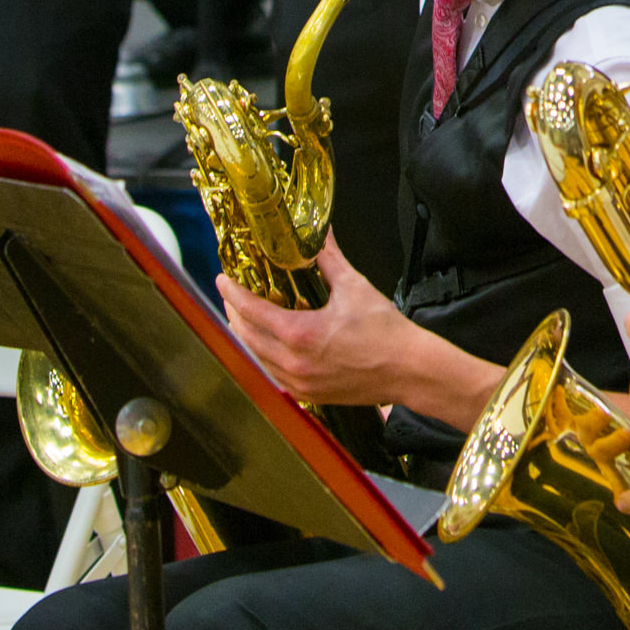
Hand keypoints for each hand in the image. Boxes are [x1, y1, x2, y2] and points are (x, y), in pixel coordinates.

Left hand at [217, 239, 437, 410]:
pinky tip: (266, 346)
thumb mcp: (354, 287)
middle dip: (234, 314)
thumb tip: (319, 234)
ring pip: (257, 359)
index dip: (233, 293)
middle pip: (246, 337)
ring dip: (246, 337)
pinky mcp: (309, 395)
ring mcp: (299, 383)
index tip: (222, 279)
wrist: (407, 369)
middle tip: (231, 296)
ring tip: (243, 318)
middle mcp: (293, 362)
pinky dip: (263, 358)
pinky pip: (273, 376)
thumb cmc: (384, 331)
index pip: (252, 311)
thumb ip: (328, 259)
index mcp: (299, 334)